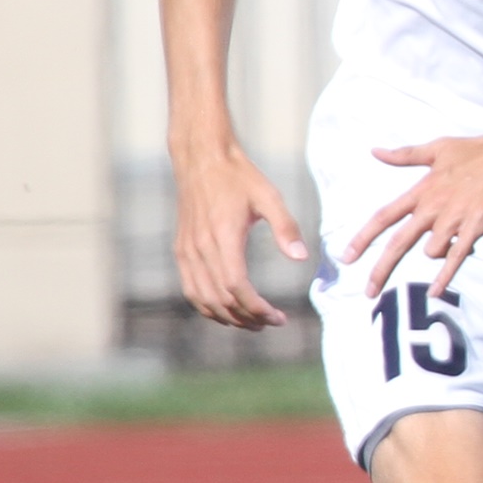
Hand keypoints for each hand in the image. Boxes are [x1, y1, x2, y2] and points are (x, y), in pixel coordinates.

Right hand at [172, 144, 309, 328]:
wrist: (202, 159)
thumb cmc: (238, 177)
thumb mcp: (268, 196)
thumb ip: (286, 227)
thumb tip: (301, 258)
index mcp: (223, 236)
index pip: (237, 287)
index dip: (257, 309)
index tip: (278, 317)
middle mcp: (201, 248)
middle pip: (221, 299)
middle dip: (247, 318)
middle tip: (271, 323)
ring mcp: (187, 251)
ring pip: (203, 300)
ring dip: (227, 318)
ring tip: (252, 323)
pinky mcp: (181, 250)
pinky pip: (190, 289)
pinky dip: (207, 307)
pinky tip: (226, 311)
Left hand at [346, 119, 482, 297]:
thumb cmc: (482, 149)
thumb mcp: (439, 148)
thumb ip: (406, 155)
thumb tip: (375, 151)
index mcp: (423, 188)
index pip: (384, 216)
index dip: (363, 237)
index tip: (345, 257)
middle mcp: (433, 205)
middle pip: (398, 243)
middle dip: (380, 270)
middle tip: (367, 292)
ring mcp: (455, 217)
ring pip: (431, 251)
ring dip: (438, 253)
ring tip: (460, 235)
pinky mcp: (477, 226)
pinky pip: (456, 257)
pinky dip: (445, 276)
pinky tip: (435, 293)